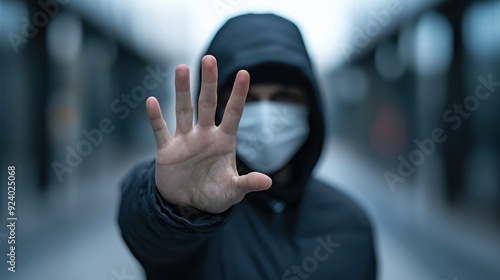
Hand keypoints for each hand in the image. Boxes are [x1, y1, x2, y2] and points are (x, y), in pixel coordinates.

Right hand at [146, 55, 271, 213]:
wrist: (188, 205)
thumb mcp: (232, 191)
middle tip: (209, 59)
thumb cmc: (214, 195)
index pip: (233, 113)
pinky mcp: (167, 150)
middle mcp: (205, 134)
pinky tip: (152, 101)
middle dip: (208, 82)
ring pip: (183, 110)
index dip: (238, 94)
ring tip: (182, 68)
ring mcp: (185, 140)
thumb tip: (268, 182)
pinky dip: (156, 118)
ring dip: (181, 90)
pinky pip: (161, 130)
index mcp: (224, 141)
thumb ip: (247, 184)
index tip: (244, 73)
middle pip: (207, 103)